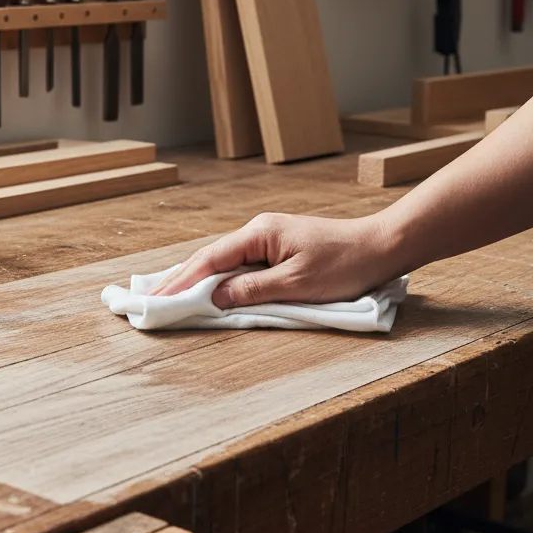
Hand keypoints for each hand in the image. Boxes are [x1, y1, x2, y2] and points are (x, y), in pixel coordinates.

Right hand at [149, 212, 397, 308]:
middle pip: (210, 258)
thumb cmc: (345, 265)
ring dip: (197, 280)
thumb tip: (215, 297)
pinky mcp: (278, 249)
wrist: (381, 246)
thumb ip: (253, 290)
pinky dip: (220, 279)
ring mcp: (267, 238)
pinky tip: (208, 290)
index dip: (182, 282)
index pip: (210, 260)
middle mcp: (258, 231)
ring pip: (223, 261)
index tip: (158, 301)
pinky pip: (240, 265)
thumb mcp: (297, 284)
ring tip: (169, 298)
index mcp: (259, 233)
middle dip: (180, 280)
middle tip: (151, 302)